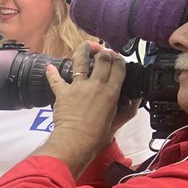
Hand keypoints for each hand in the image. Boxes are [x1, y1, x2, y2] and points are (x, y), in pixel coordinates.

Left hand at [42, 42, 127, 174]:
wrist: (75, 142)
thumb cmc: (97, 136)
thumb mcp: (118, 122)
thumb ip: (129, 109)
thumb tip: (137, 99)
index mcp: (112, 91)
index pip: (118, 66)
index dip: (118, 59)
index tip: (117, 58)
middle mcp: (96, 84)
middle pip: (102, 59)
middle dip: (103, 52)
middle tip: (102, 51)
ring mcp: (78, 86)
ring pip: (80, 61)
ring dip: (82, 50)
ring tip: (84, 46)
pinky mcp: (62, 92)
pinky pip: (55, 79)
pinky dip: (52, 73)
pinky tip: (50, 67)